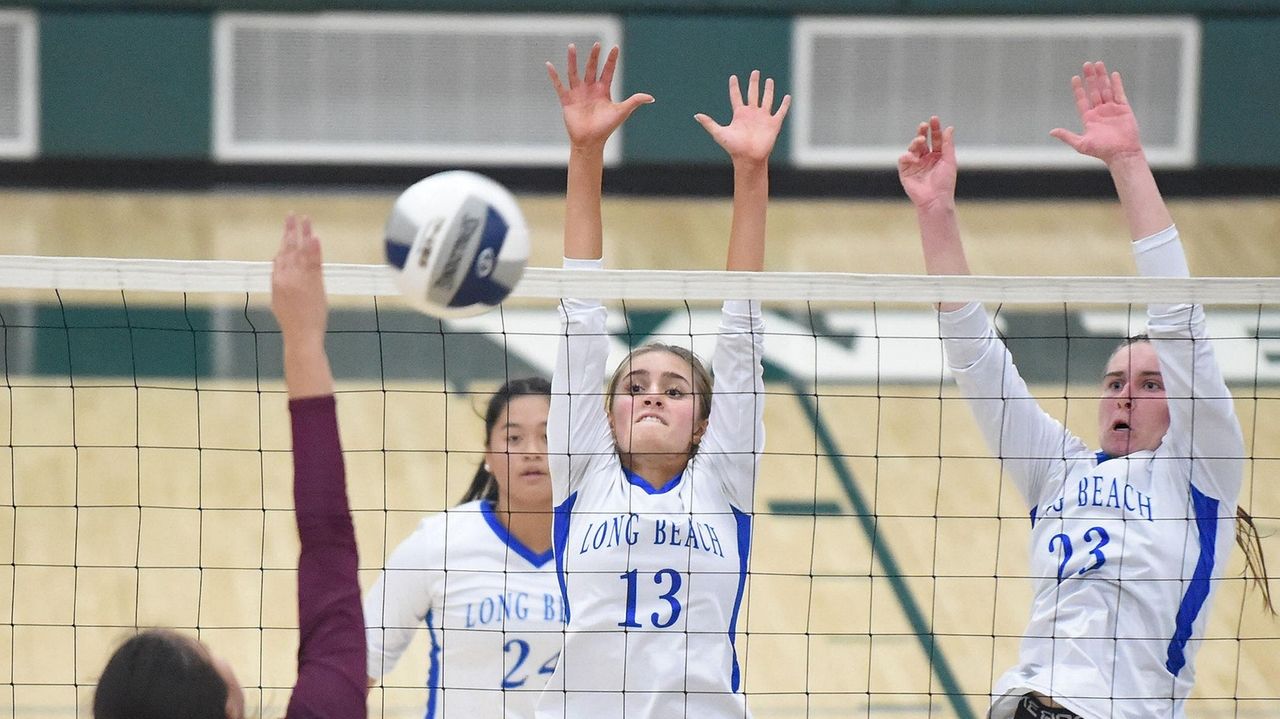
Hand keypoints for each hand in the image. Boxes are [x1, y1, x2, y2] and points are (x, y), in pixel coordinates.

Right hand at [271, 214, 326, 344]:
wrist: (301, 335)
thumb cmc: (292, 322)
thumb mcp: (278, 301)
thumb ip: (278, 283)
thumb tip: (278, 268)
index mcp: (277, 281)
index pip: (280, 257)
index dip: (285, 243)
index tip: (288, 230)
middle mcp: (286, 276)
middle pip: (288, 248)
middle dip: (289, 230)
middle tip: (291, 215)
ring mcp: (300, 279)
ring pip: (301, 250)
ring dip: (303, 232)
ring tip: (305, 218)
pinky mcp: (314, 283)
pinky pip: (314, 262)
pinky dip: (314, 249)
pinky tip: (315, 236)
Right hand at [546, 43, 653, 150]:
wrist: (590, 142)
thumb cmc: (606, 128)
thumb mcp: (622, 112)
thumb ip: (634, 101)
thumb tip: (651, 97)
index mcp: (603, 91)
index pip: (607, 71)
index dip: (611, 60)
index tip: (615, 47)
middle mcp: (590, 89)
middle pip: (591, 68)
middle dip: (594, 56)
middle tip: (597, 44)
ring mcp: (578, 94)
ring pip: (574, 72)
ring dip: (573, 60)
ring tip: (572, 46)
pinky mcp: (567, 100)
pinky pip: (559, 86)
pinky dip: (554, 76)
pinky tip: (549, 64)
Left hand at [695, 70, 790, 165]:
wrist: (749, 158)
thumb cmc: (734, 148)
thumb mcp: (719, 133)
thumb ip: (709, 124)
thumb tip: (696, 115)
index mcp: (740, 114)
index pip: (736, 97)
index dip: (734, 87)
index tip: (733, 77)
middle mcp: (752, 114)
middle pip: (753, 94)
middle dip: (754, 83)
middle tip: (755, 72)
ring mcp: (763, 118)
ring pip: (767, 100)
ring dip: (768, 90)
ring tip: (769, 80)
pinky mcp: (774, 124)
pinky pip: (780, 111)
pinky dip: (784, 104)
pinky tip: (787, 96)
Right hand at [897, 116, 955, 210]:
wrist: (935, 199)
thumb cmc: (945, 183)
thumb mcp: (949, 161)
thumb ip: (948, 145)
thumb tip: (949, 128)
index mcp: (937, 156)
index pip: (936, 139)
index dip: (935, 129)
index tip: (934, 119)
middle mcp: (925, 159)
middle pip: (923, 141)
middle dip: (922, 131)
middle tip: (924, 125)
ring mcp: (915, 164)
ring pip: (913, 148)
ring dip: (916, 142)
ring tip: (921, 140)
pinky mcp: (906, 172)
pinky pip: (904, 159)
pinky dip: (907, 156)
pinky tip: (914, 157)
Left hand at [1050, 61, 1142, 164]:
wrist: (1121, 153)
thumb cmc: (1101, 151)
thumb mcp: (1081, 144)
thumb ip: (1067, 136)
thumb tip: (1051, 132)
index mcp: (1089, 118)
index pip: (1082, 99)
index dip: (1078, 89)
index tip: (1074, 78)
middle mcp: (1100, 111)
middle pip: (1094, 90)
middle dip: (1090, 78)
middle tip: (1086, 64)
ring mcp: (1112, 109)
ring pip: (1105, 89)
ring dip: (1102, 77)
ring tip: (1098, 64)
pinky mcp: (1124, 109)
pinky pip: (1119, 93)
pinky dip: (1116, 84)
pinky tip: (1113, 74)